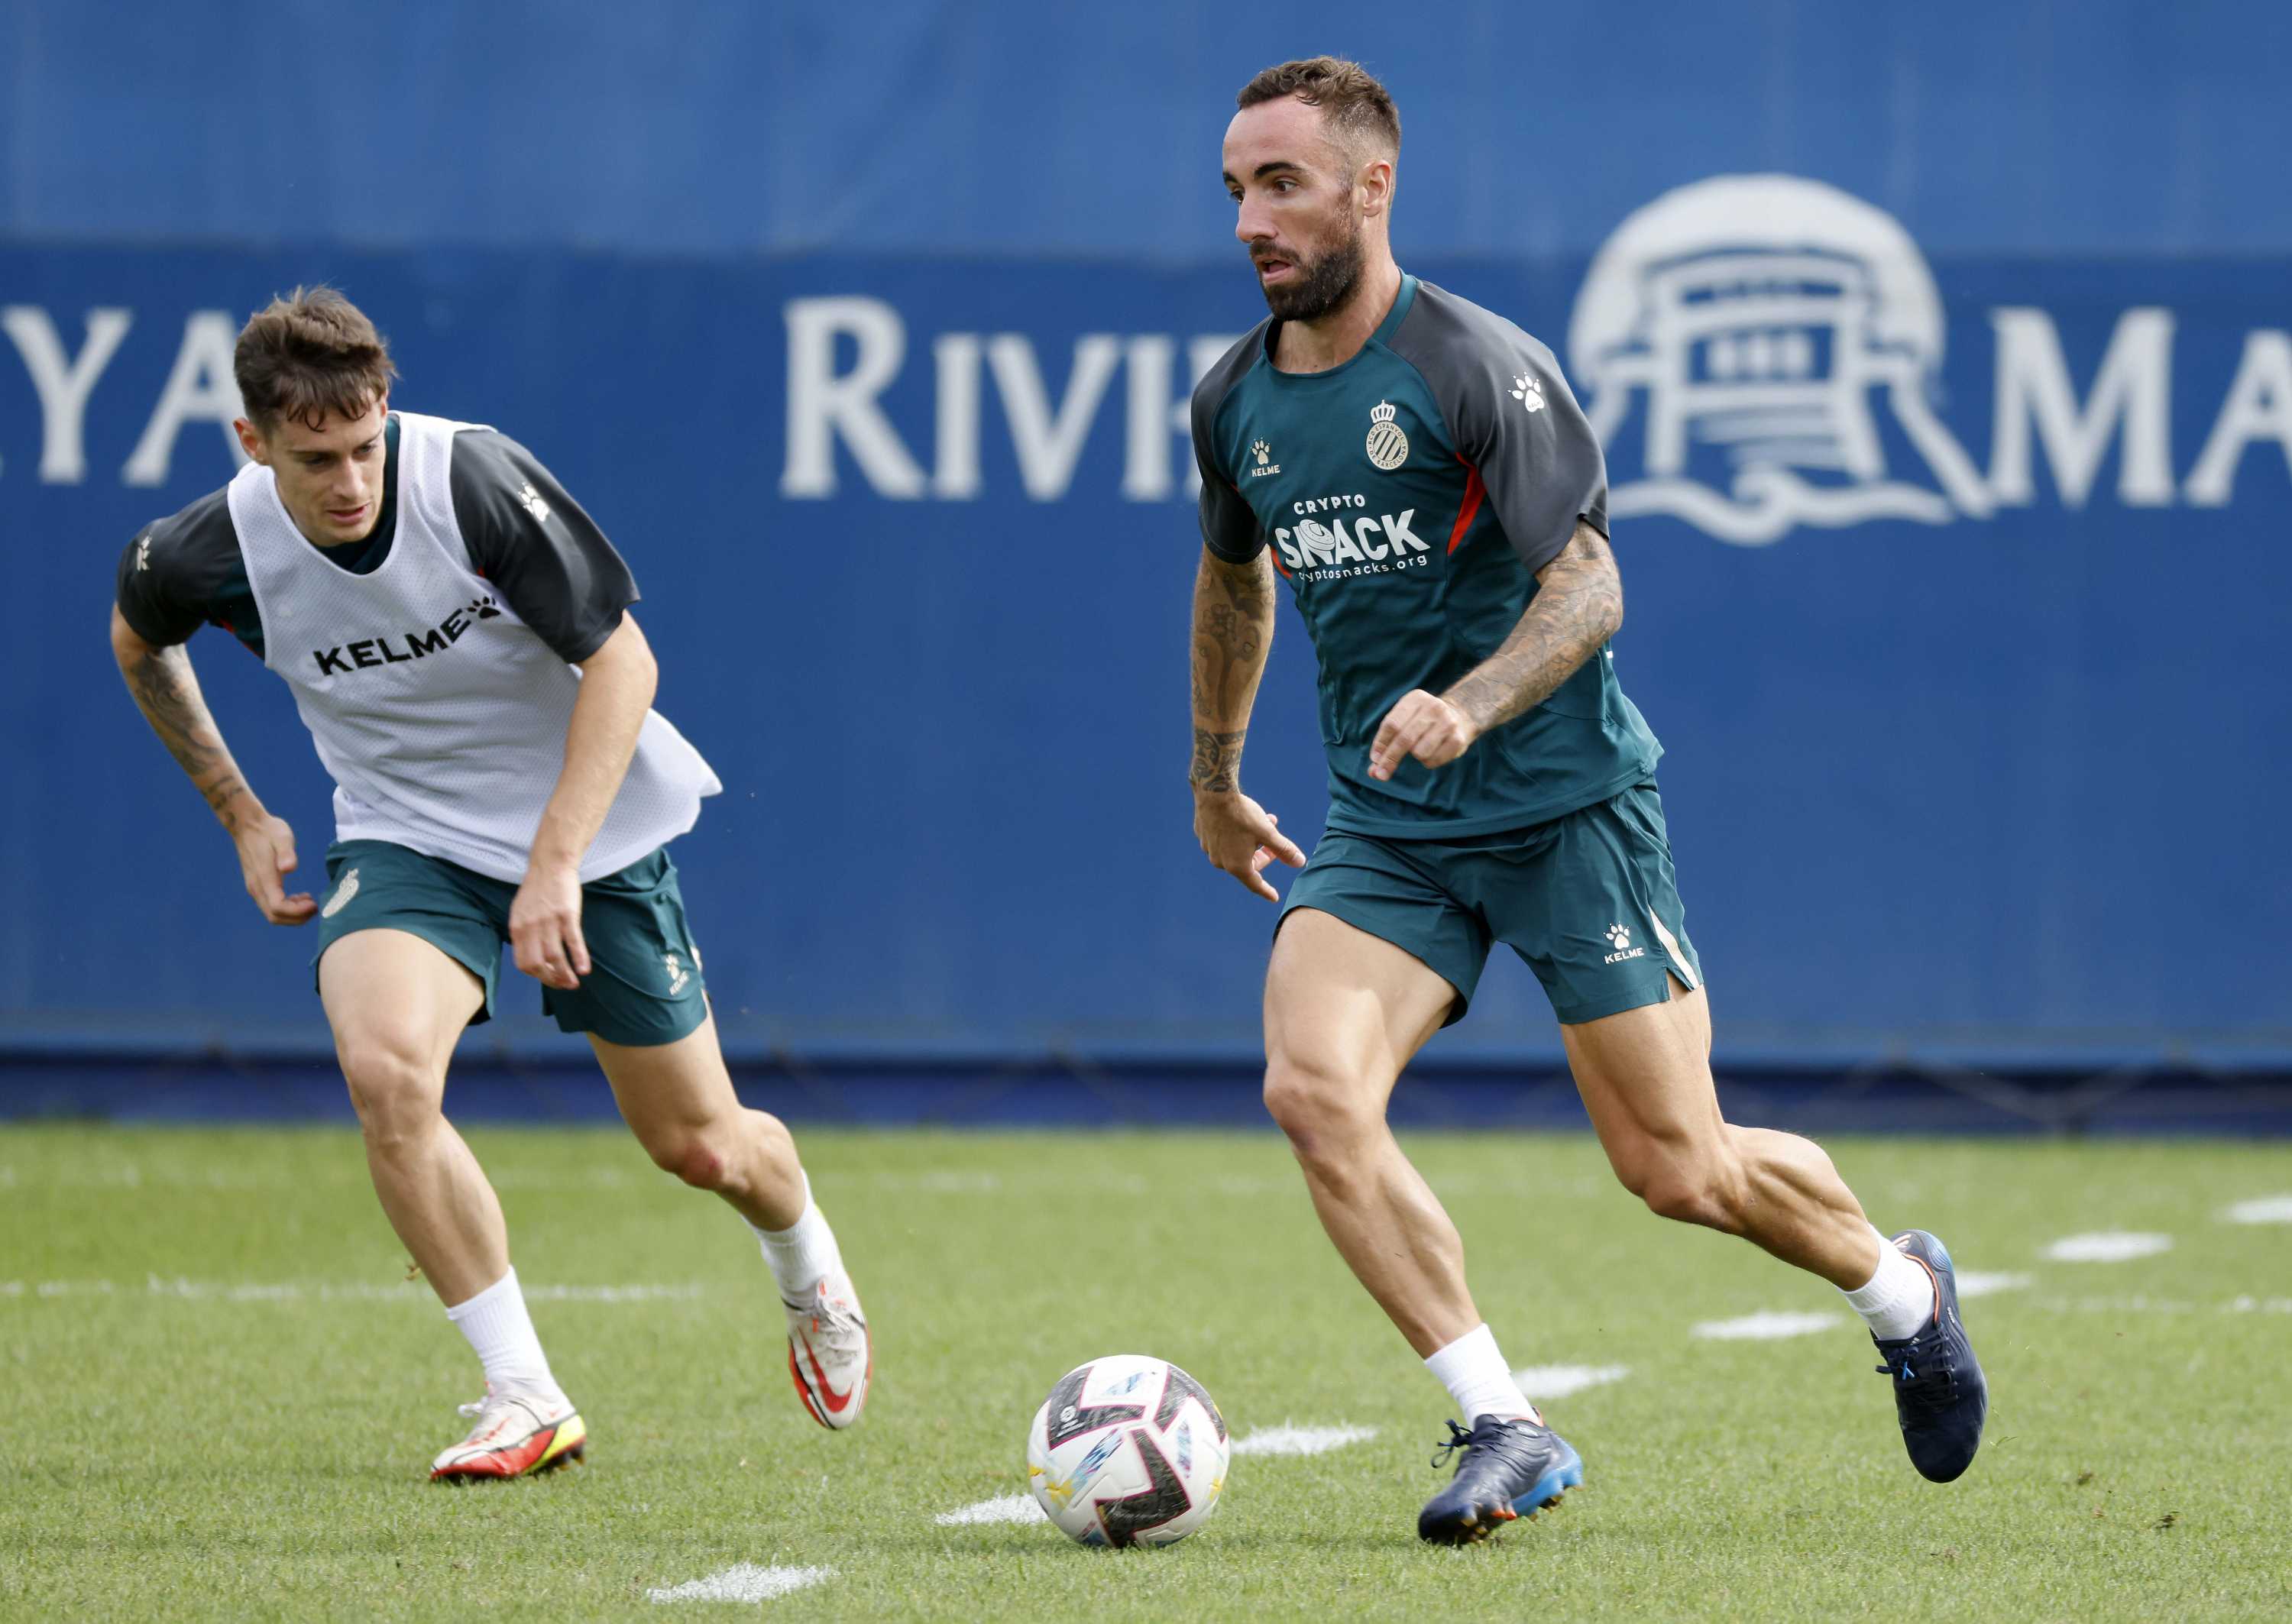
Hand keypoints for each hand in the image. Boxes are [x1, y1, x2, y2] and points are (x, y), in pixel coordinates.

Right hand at [230, 810, 316, 924]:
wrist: (248, 825)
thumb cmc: (268, 830)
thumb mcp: (282, 836)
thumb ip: (286, 852)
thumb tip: (289, 868)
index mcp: (264, 878)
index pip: (278, 907)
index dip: (296, 912)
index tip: (314, 904)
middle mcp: (256, 887)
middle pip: (274, 917)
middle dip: (297, 918)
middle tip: (316, 907)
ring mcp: (255, 888)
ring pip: (272, 914)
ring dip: (293, 914)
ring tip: (310, 902)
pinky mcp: (257, 886)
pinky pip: (271, 906)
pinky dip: (287, 908)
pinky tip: (300, 897)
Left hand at [509, 862, 588, 989]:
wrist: (551, 865)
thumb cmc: (537, 889)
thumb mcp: (520, 912)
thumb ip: (523, 933)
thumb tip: (531, 955)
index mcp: (517, 928)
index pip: (523, 963)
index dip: (536, 975)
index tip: (548, 979)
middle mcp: (530, 928)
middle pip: (538, 965)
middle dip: (551, 980)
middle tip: (564, 986)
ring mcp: (549, 922)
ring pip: (555, 957)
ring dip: (565, 975)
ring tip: (574, 983)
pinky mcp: (567, 915)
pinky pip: (573, 942)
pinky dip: (579, 958)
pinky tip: (585, 969)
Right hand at [1193, 790, 1306, 902]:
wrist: (1213, 793)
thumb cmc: (1242, 814)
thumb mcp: (1267, 832)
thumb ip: (1284, 849)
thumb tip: (1300, 863)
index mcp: (1236, 865)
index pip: (1255, 884)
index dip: (1266, 890)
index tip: (1274, 897)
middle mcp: (1221, 861)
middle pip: (1247, 864)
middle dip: (1263, 853)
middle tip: (1274, 841)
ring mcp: (1209, 849)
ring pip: (1236, 850)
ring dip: (1252, 840)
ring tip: (1264, 820)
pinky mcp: (1203, 835)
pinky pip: (1223, 840)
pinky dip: (1236, 834)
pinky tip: (1241, 817)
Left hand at [1368, 690, 1479, 779]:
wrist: (1461, 715)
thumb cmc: (1423, 721)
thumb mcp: (1404, 721)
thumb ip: (1386, 743)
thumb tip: (1373, 772)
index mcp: (1415, 699)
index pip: (1392, 724)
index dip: (1381, 744)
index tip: (1375, 759)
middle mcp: (1433, 707)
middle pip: (1404, 739)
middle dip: (1390, 759)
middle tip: (1380, 774)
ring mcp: (1448, 723)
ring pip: (1419, 752)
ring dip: (1415, 756)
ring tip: (1422, 747)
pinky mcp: (1458, 739)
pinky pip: (1433, 760)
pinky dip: (1428, 761)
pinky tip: (1434, 751)